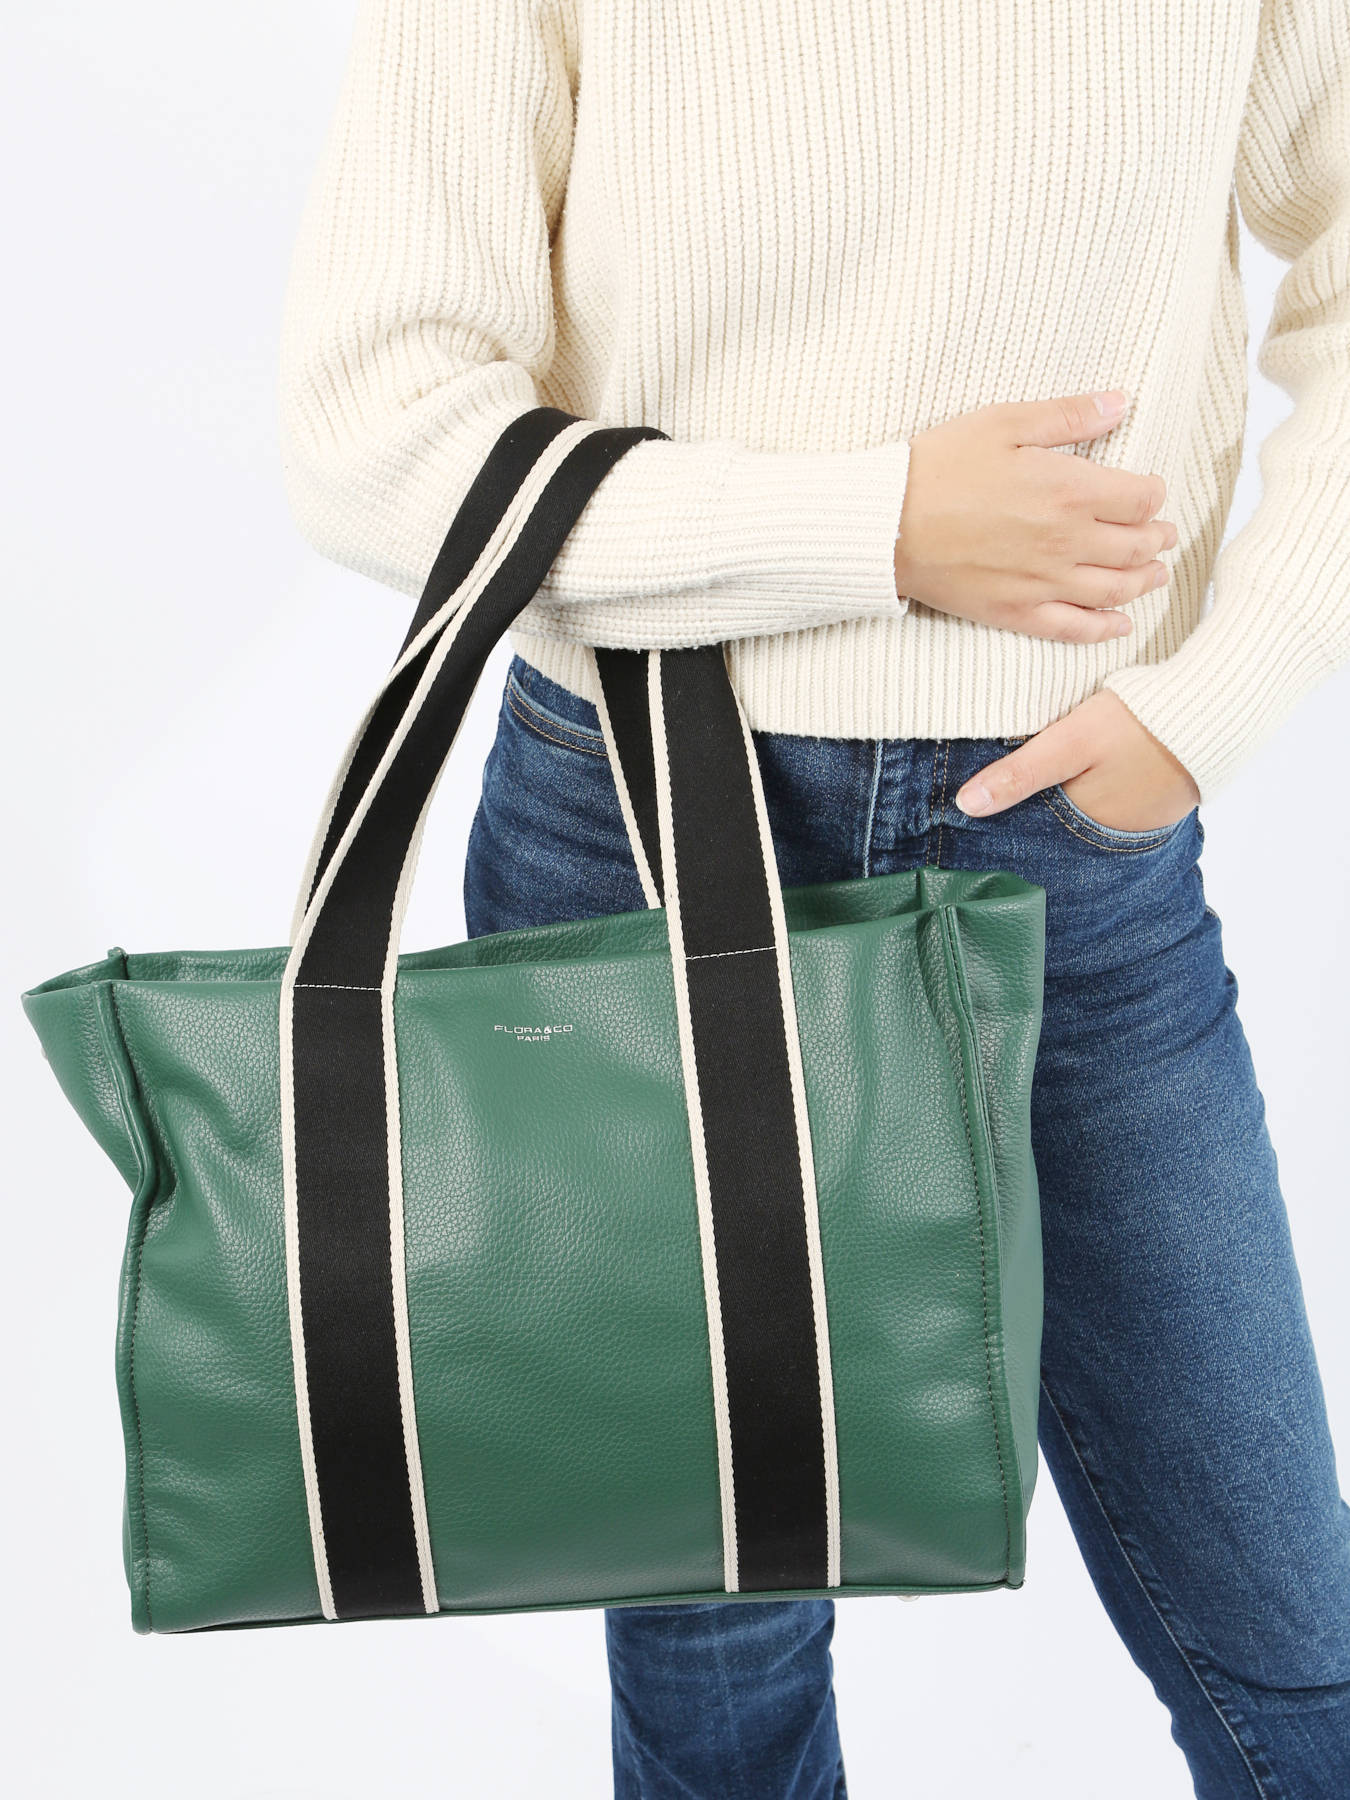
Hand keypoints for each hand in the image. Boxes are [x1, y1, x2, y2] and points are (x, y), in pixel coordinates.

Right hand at [894, 390, 1177, 643]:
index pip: (1141, 498)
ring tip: (1155, 574)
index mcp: (1071, 490)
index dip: (1154, 494)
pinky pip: (1075, 628)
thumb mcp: (1004, 422)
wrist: (887, 525)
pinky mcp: (1017, 612)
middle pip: (1137, 546)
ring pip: (1116, 589)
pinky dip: (1105, 628)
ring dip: (1145, 581)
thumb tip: (1121, 402)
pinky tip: (1119, 623)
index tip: (1149, 491)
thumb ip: (1068, 415)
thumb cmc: (938, 467)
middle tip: (1164, 535)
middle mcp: (1068, 541)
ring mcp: (1045, 583)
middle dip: (1158, 538)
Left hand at [952, 690, 1200, 830]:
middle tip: (1007, 784)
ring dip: (1068, 797)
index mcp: (1086, 824)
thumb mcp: (1070, 742)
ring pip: (1087, 812)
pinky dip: (1099, 788)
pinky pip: (1116, 801)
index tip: (976, 805)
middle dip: (1036, 807)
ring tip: (1052, 774)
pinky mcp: (1161, 800)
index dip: (1007, 812)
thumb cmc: (1139, 720)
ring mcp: (1141, 820)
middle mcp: (1114, 833)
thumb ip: (1019, 774)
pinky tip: (1092, 769)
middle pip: (1059, 822)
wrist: (1219, 704)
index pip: (1032, 827)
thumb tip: (965, 807)